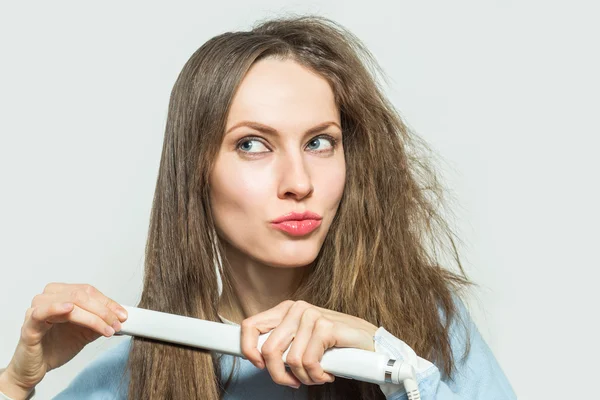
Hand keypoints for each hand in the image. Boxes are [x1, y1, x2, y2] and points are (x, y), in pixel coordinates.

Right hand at [0, 283, 127, 398]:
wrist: (37, 367)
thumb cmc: (56, 346)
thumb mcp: (85, 332)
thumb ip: (100, 321)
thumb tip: (120, 316)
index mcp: (61, 294)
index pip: (89, 292)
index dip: (108, 302)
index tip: (123, 315)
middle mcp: (48, 297)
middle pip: (82, 296)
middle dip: (103, 311)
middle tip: (116, 324)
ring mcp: (37, 309)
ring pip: (71, 304)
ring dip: (92, 317)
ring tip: (106, 328)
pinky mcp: (30, 325)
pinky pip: (42, 312)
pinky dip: (56, 308)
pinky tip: (69, 309)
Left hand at [240, 300, 377, 388]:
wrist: (369, 343)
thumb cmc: (334, 345)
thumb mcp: (302, 341)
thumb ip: (282, 344)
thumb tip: (258, 357)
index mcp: (285, 309)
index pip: (250, 325)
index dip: (247, 349)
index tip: (258, 365)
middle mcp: (296, 309)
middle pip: (268, 350)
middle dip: (278, 375)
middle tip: (293, 382)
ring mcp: (311, 316)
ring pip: (290, 361)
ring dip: (304, 377)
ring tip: (317, 375)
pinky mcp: (325, 327)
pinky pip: (308, 363)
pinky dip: (317, 376)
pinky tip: (327, 373)